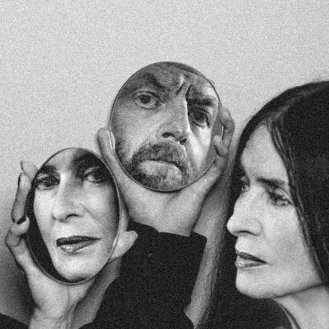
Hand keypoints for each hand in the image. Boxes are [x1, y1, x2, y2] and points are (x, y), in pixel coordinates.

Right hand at [5, 161, 136, 321]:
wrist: (63, 308)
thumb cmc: (74, 282)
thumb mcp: (97, 261)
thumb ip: (114, 248)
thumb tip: (134, 235)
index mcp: (52, 231)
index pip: (45, 203)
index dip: (43, 184)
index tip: (42, 165)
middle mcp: (38, 235)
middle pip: (28, 205)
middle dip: (25, 185)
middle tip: (26, 169)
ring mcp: (30, 247)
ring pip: (18, 218)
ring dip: (19, 201)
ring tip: (23, 186)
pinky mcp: (25, 260)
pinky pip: (15, 244)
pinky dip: (15, 232)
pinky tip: (21, 224)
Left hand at [97, 107, 234, 235]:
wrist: (155, 231)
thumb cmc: (143, 209)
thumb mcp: (124, 176)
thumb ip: (112, 155)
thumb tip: (101, 131)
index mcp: (176, 163)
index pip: (189, 137)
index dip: (195, 119)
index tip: (194, 98)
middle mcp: (190, 167)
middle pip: (208, 139)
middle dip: (216, 119)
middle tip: (215, 98)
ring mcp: (200, 175)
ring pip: (220, 148)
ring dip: (226, 129)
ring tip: (225, 111)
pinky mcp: (204, 184)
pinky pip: (218, 165)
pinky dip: (221, 151)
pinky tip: (218, 139)